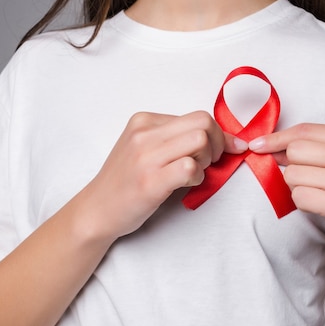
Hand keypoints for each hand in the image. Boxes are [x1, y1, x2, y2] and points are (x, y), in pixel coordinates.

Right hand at [83, 111, 246, 239]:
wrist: (97, 210)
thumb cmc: (126, 181)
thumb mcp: (145, 148)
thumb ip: (175, 138)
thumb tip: (224, 138)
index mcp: (144, 121)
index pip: (197, 116)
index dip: (218, 133)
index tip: (227, 148)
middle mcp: (144, 134)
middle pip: (203, 122)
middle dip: (218, 143)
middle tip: (209, 161)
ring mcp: (146, 157)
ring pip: (200, 140)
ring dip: (207, 160)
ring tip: (194, 173)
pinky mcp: (150, 181)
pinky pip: (190, 168)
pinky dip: (197, 177)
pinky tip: (185, 185)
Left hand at [249, 123, 324, 255]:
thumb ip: (304, 147)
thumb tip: (262, 144)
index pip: (304, 130)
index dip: (277, 138)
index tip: (257, 144)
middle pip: (295, 150)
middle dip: (293, 166)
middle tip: (312, 180)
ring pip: (292, 174)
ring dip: (297, 187)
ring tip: (319, 193)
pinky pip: (297, 196)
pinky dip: (302, 203)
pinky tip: (320, 206)